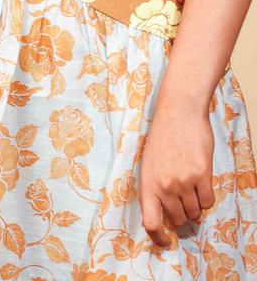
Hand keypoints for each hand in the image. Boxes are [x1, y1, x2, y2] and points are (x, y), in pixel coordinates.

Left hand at [139, 104, 214, 246]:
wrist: (178, 112)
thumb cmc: (162, 137)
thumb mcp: (148, 163)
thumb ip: (154, 188)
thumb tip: (162, 215)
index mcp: (147, 183)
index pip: (151, 223)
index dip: (158, 239)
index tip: (166, 242)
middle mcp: (164, 186)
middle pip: (178, 220)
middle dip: (181, 215)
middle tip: (181, 198)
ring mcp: (183, 181)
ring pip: (195, 212)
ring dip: (194, 205)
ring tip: (189, 185)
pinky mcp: (201, 175)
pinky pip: (208, 202)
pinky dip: (206, 197)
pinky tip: (200, 181)